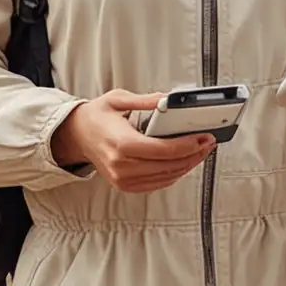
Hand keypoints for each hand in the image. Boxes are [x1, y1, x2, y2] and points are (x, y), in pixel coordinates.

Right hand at [50, 90, 215, 193]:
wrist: (76, 136)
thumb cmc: (96, 117)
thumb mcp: (118, 99)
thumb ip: (146, 100)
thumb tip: (170, 100)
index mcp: (121, 144)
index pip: (163, 150)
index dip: (188, 145)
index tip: (203, 137)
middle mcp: (121, 166)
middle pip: (169, 165)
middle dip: (194, 154)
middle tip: (208, 142)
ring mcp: (123, 179)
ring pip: (167, 177)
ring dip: (188, 165)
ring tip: (201, 151)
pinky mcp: (125, 185)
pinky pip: (158, 183)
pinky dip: (174, 174)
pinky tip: (184, 162)